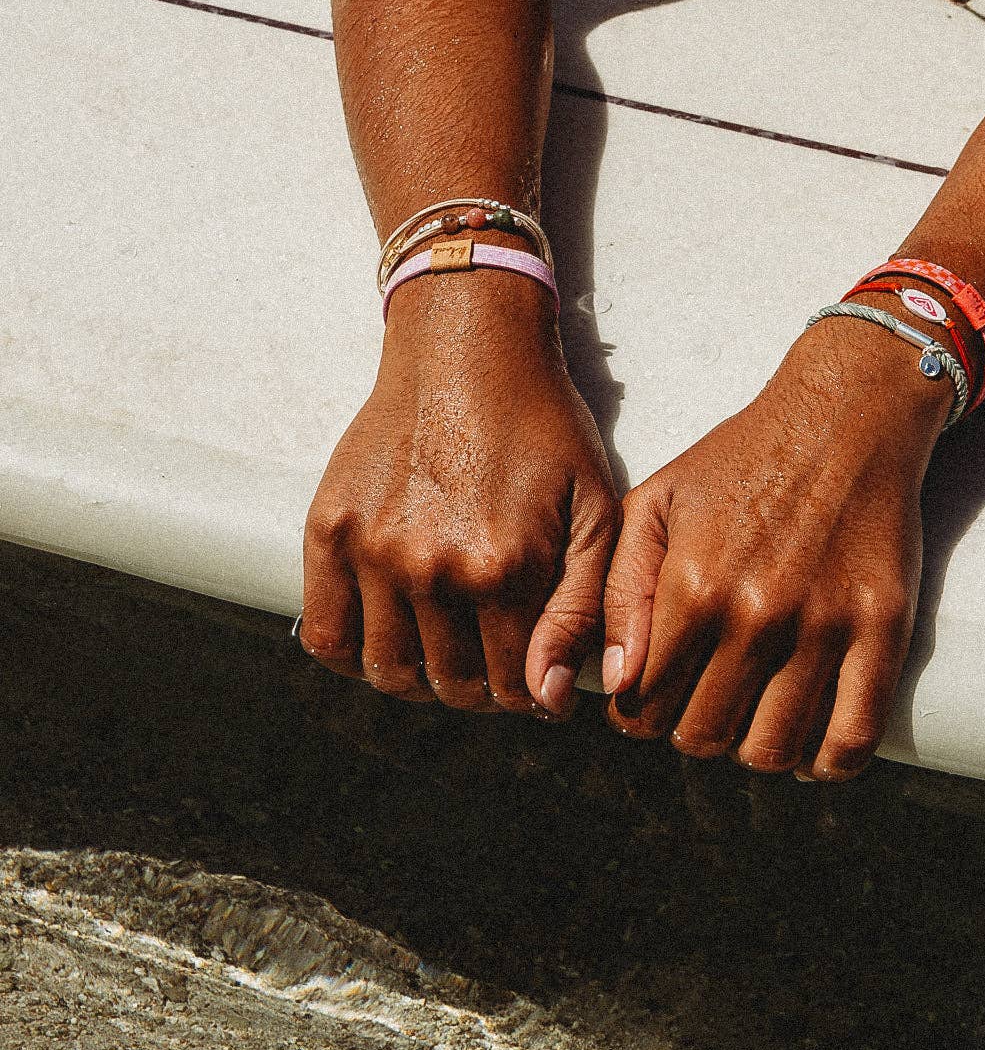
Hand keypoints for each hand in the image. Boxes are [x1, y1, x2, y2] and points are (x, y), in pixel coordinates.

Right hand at [300, 272, 619, 717]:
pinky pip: (325, 635)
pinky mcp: (327, 530)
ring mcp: (371, 551)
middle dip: (482, 686)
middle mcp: (431, 569)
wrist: (466, 351)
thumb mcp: (594, 509)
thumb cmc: (542, 429)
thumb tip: (548, 698)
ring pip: (389, 672)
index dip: (531, 692)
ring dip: (422, 680)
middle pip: (451, 685)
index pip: (512, 688)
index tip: (536, 674)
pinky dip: (353, 655)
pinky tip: (387, 637)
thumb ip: (581, 609)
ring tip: (446, 653)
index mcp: (503, 568)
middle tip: (495, 660)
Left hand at [601, 306, 951, 778]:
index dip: (637, 713)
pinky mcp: (882, 629)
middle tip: (702, 699)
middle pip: (704, 736)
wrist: (842, 417)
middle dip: (690, 729)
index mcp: (691, 584)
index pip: (643, 704)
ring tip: (751, 715)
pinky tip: (810, 747)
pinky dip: (827, 763)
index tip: (650, 699)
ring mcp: (823, 625)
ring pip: (772, 750)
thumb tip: (617, 683)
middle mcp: (755, 614)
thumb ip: (620, 592)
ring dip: (752, 748)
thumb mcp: (655, 503)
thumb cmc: (739, 461)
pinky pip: (854, 738)